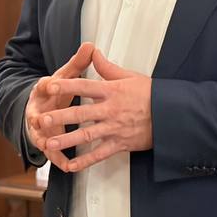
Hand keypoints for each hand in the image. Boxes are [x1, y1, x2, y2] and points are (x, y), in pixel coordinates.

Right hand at [25, 42, 95, 154]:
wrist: (38, 110)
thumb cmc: (54, 93)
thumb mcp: (64, 77)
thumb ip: (78, 64)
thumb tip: (90, 45)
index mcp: (42, 92)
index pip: (42, 86)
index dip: (45, 85)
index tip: (49, 83)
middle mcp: (38, 111)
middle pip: (38, 114)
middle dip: (39, 117)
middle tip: (41, 120)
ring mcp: (40, 129)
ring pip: (41, 136)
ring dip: (45, 142)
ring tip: (48, 146)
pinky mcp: (45, 143)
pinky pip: (52, 154)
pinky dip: (59, 160)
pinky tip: (68, 166)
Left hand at [39, 48, 152, 171]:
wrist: (173, 115)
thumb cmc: (151, 94)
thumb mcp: (130, 76)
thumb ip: (107, 67)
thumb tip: (93, 52)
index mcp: (112, 91)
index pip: (84, 87)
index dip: (66, 86)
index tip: (49, 85)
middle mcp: (111, 110)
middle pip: (81, 114)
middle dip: (60, 117)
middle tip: (42, 119)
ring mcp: (115, 128)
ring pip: (87, 135)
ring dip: (67, 140)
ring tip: (49, 143)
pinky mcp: (121, 143)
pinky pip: (100, 154)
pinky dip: (85, 161)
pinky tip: (71, 165)